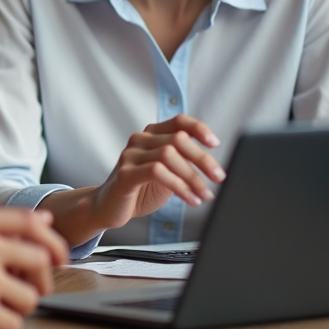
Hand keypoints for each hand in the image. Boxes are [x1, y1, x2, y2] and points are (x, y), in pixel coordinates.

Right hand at [0, 207, 67, 328]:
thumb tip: (43, 219)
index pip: (33, 222)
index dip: (53, 240)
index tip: (58, 256)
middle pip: (40, 260)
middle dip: (43, 279)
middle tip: (35, 289)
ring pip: (31, 297)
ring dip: (22, 305)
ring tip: (3, 306)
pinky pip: (15, 323)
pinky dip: (6, 326)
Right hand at [87, 115, 224, 231]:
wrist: (109, 207)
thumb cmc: (141, 189)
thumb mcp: (168, 172)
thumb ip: (183, 162)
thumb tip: (213, 167)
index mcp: (151, 134)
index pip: (179, 121)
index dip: (199, 128)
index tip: (215, 143)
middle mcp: (140, 140)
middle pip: (178, 139)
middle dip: (203, 159)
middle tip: (219, 177)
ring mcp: (130, 155)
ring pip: (169, 155)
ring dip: (193, 177)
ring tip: (205, 194)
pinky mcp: (125, 173)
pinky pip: (157, 172)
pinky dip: (179, 186)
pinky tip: (191, 199)